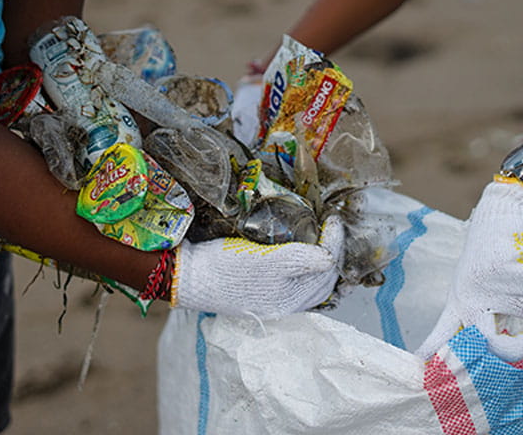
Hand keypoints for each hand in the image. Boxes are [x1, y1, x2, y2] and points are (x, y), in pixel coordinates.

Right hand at [172, 216, 343, 318]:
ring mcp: (273, 299)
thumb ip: (301, 260)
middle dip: (332, 252)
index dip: (334, 242)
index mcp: (290, 300)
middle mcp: (285, 304)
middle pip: (323, 279)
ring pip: (310, 282)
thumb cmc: (225, 268)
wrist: (188, 277)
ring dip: (320, 260)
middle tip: (331, 227)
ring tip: (321, 238)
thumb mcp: (267, 261)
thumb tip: (330, 257)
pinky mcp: (261, 291)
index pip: (326, 269)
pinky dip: (304, 266)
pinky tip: (301, 253)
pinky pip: (294, 281)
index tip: (333, 219)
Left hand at [415, 180, 522, 361]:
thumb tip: (494, 338)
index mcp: (459, 298)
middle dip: (508, 349)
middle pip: (487, 339)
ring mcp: (491, 287)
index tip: (422, 365)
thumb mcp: (475, 282)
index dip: (435, 350)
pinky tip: (520, 260)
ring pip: (521, 310)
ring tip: (512, 270)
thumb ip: (481, 307)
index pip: (444, 330)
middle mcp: (472, 296)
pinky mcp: (510, 275)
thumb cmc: (488, 250)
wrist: (501, 214)